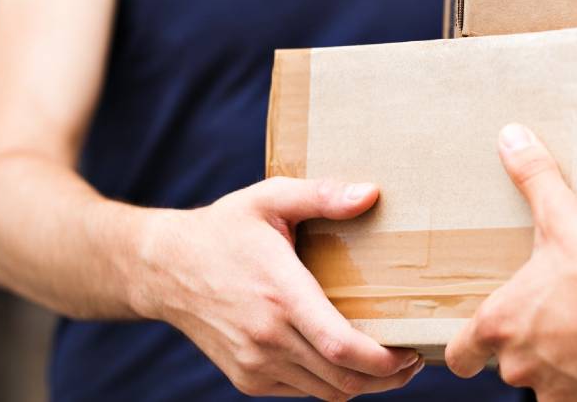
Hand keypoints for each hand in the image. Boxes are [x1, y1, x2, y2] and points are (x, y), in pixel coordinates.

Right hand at [133, 177, 423, 399]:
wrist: (163, 268)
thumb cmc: (224, 229)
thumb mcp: (270, 199)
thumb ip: (322, 196)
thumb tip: (372, 194)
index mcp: (280, 294)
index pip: (342, 347)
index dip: (385, 361)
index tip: (412, 352)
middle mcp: (267, 337)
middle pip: (343, 379)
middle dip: (388, 377)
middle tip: (412, 358)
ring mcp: (254, 363)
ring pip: (326, 392)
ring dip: (363, 384)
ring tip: (388, 361)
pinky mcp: (247, 377)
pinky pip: (303, 390)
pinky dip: (330, 382)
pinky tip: (345, 359)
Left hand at [445, 124, 576, 401]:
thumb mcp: (563, 218)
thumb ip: (535, 178)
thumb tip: (510, 137)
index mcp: (501, 322)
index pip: (460, 354)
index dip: (463, 352)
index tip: (469, 352)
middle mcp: (519, 365)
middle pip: (511, 364)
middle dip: (533, 345)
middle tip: (560, 321)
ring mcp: (553, 391)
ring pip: (549, 383)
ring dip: (565, 366)